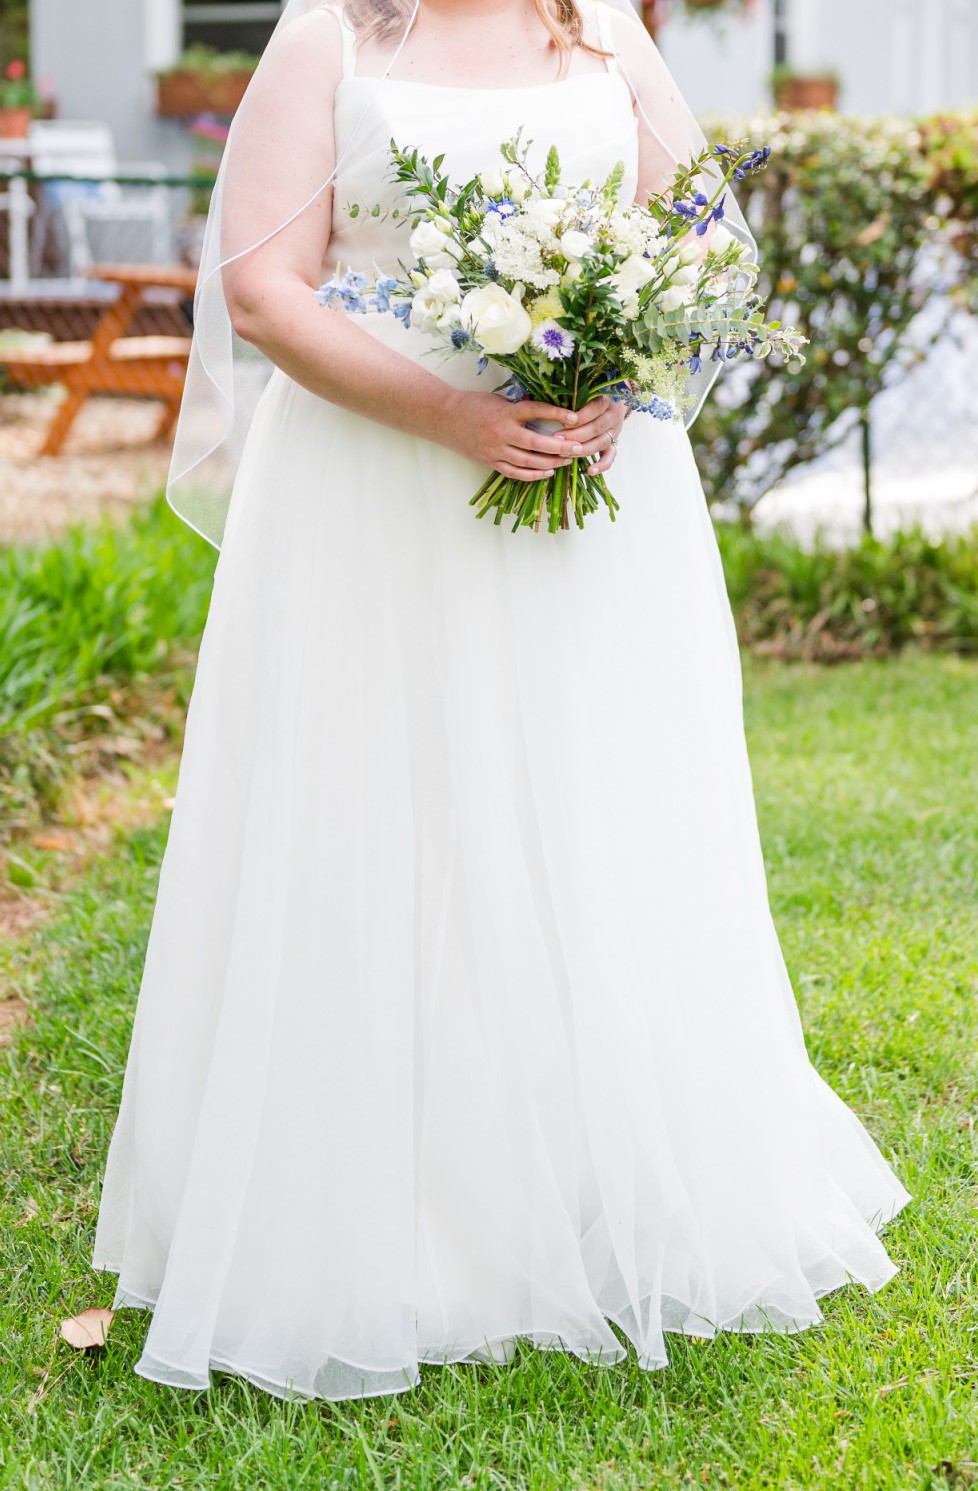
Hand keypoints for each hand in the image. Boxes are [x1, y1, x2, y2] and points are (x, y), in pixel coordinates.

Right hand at [439, 391, 581, 480]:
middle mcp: (502, 433)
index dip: (557, 414)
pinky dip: (532, 474)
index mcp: (505, 412)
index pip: (536, 411)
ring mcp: (496, 450)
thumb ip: (519, 406)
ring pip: (528, 461)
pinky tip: (547, 473)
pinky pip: (515, 472)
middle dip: (559, 447)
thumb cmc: (473, 405)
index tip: (575, 417)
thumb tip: (544, 405)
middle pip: (536, 443)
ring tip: (567, 461)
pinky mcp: (490, 462)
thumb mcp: (498, 399)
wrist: (444, 419)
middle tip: (578, 448)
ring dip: (550, 463)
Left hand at [551, 394, 625, 475]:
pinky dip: (602, 465)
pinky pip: (610, 456)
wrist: (612, 402)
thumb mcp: (583, 391)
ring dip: (583, 449)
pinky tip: (590, 471)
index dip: (580, 416)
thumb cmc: (589, 396)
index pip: (595, 407)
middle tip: (557, 439)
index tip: (564, 422)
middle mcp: (612, 415)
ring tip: (565, 454)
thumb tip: (543, 399)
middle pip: (596, 427)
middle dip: (576, 435)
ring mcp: (614, 431)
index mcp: (606, 399)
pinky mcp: (613, 443)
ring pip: (601, 443)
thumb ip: (569, 396)